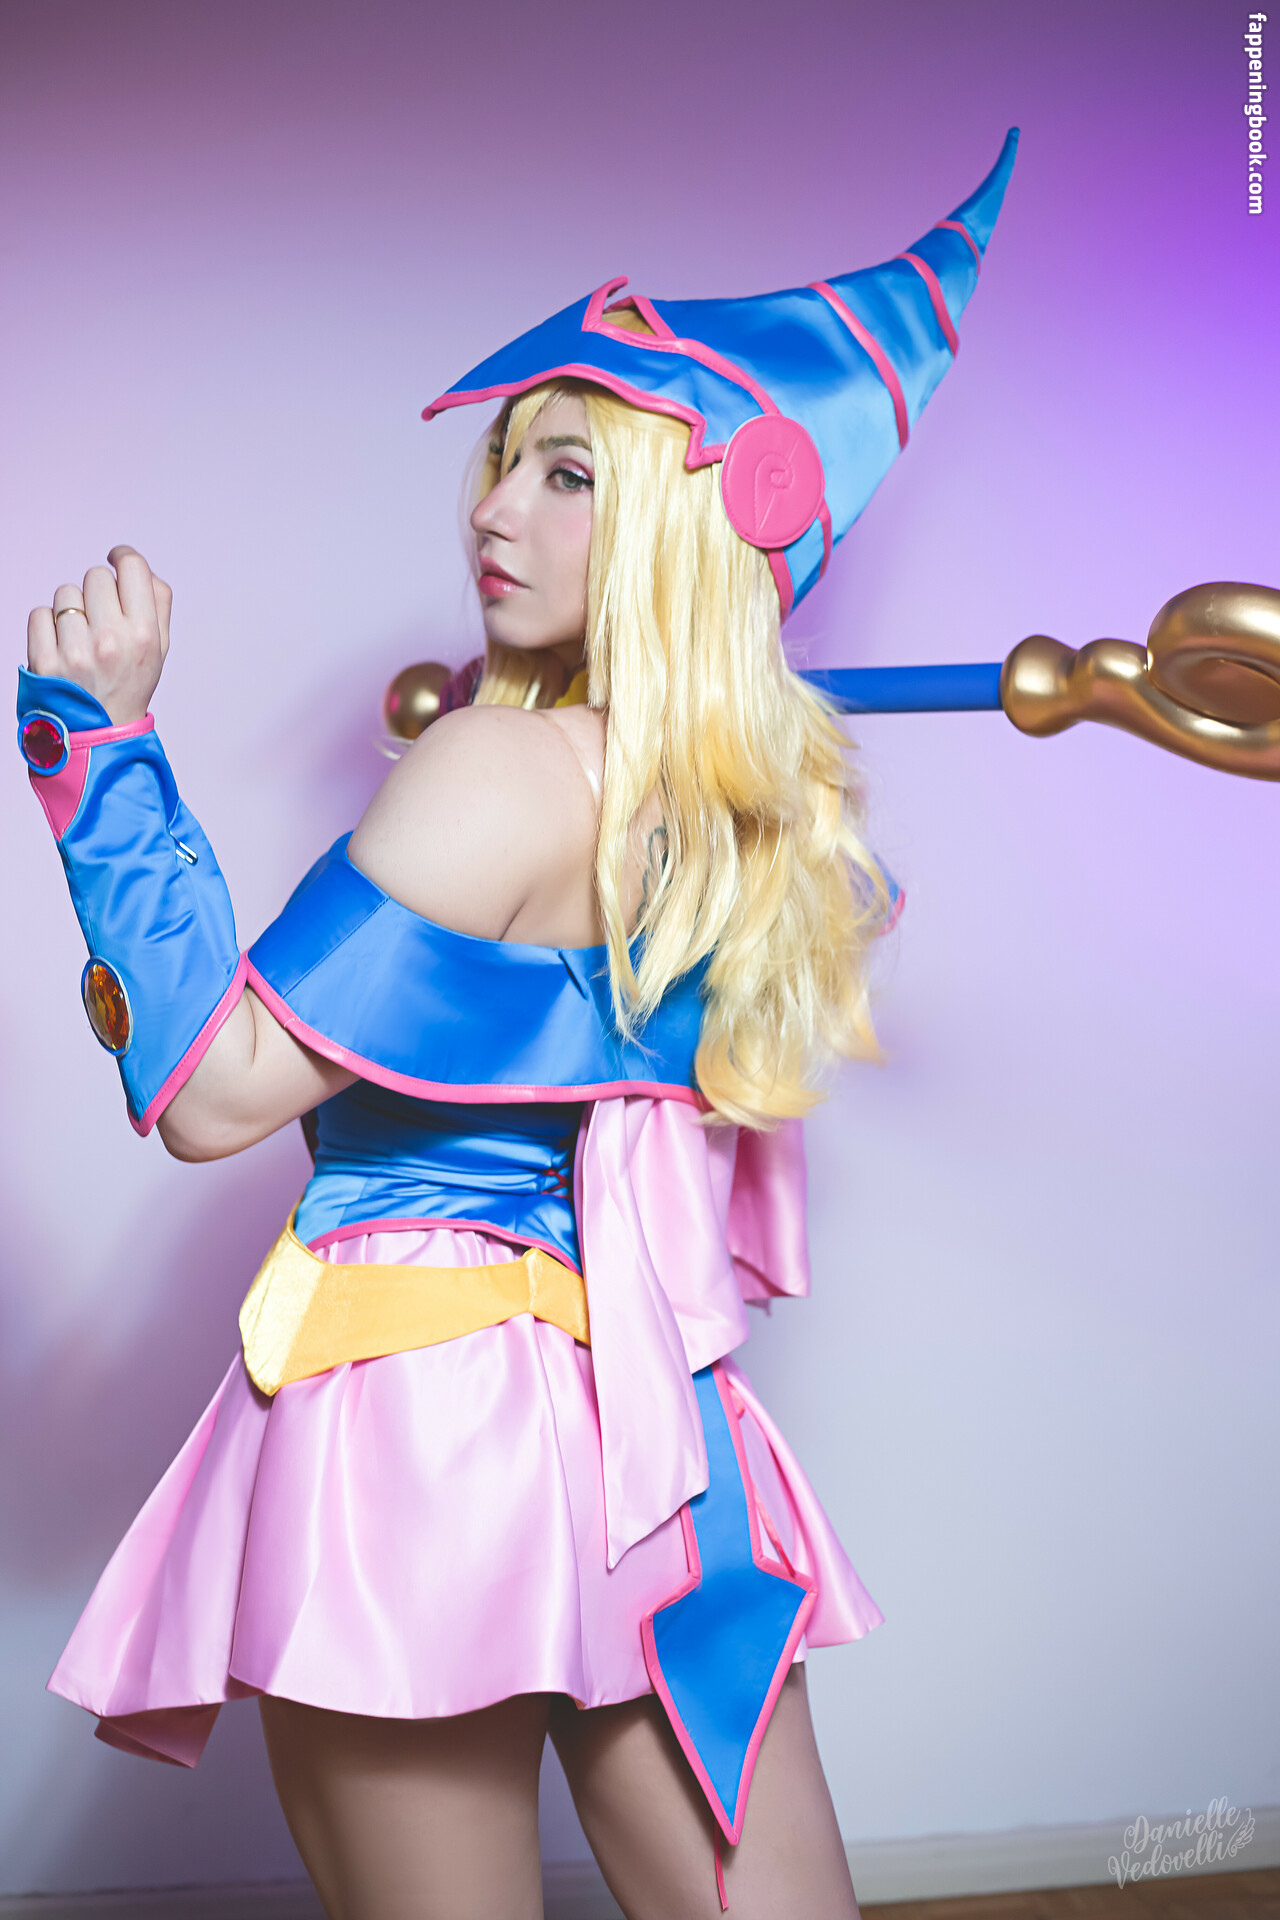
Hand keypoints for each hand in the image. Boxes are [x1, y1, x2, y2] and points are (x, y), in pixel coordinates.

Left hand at [27, 546, 171, 724]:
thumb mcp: (160, 648)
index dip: (123, 557)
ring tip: (81, 638)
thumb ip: (158, 602)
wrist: (101, 734)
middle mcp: (111, 641)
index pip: (132, 568)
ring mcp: (75, 652)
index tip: (116, 560)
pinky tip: (61, 645)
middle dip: (98, 593)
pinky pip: (39, 614)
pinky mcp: (44, 661)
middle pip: (97, 576)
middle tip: (101, 618)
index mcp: (144, 635)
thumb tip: (136, 565)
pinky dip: (47, 626)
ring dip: (71, 610)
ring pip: (66, 594)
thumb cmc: (130, 684)